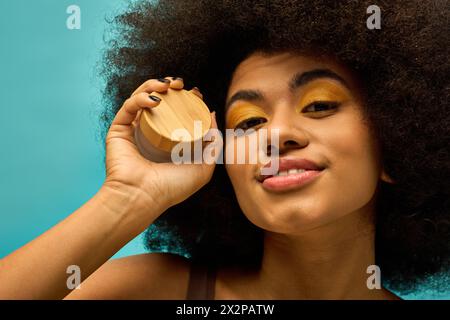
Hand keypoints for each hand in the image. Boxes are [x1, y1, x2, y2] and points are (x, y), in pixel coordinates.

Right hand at [102, 77, 218, 219]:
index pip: (177, 112)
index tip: (196, 93)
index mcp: (169, 140)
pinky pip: (128, 107)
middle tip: (180, 84)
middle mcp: (151, 133)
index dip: (186, 99)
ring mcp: (134, 130)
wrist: (144, 198)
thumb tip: (213, 114)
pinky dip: (140, 98)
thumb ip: (213, 143)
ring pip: (142, 98)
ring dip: (154, 85)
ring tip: (168, 84)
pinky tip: (154, 100)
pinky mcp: (118, 131)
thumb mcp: (204, 167)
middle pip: (160, 101)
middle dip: (170, 87)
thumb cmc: (172, 188)